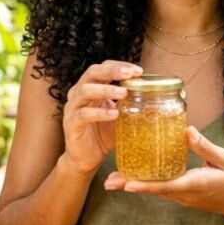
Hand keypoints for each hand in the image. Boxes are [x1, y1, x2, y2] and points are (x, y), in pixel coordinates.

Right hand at [63, 60, 141, 174]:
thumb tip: (152, 93)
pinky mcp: (70, 124)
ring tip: (123, 93)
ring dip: (105, 90)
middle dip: (112, 71)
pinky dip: (99, 113)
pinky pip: (83, 115)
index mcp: (90, 87)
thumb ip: (129, 102)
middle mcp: (78, 93)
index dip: (119, 65)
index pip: (102, 67)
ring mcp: (72, 108)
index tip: (138, 71)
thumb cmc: (103, 133)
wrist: (86, 158)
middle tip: (130, 74)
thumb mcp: (119, 115)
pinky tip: (114, 114)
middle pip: (92, 72)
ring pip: (85, 91)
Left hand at [104, 126, 223, 220]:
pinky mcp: (182, 195)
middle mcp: (184, 194)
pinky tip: (135, 175)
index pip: (165, 186)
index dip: (145, 185)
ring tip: (113, 179)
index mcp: (194, 184)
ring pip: (155, 191)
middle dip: (130, 185)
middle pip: (153, 190)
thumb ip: (204, 146)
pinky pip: (161, 189)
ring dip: (135, 185)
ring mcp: (182, 197)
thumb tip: (187, 131)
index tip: (126, 184)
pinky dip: (147, 183)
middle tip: (108, 181)